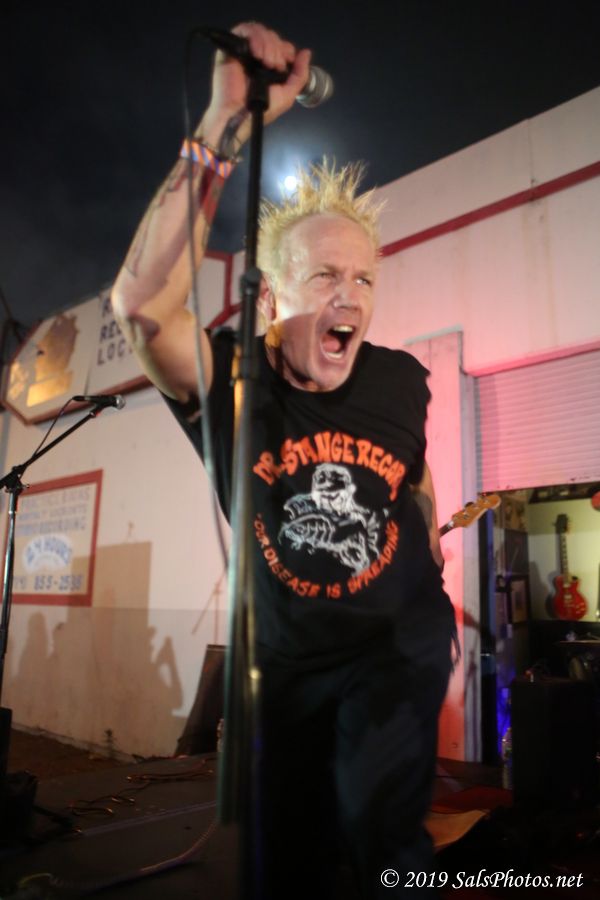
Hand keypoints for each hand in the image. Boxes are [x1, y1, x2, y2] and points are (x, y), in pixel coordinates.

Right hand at [202, 22, 310, 143]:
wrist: (241, 114)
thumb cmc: (262, 108)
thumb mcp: (288, 94)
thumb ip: (300, 74)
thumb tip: (306, 52)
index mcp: (270, 65)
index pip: (281, 45)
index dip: (286, 50)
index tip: (286, 63)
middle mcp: (258, 56)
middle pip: (272, 36)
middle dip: (278, 49)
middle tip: (275, 67)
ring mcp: (245, 51)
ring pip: (260, 31)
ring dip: (268, 45)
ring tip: (266, 63)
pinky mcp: (232, 48)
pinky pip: (245, 30)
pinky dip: (255, 38)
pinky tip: (257, 54)